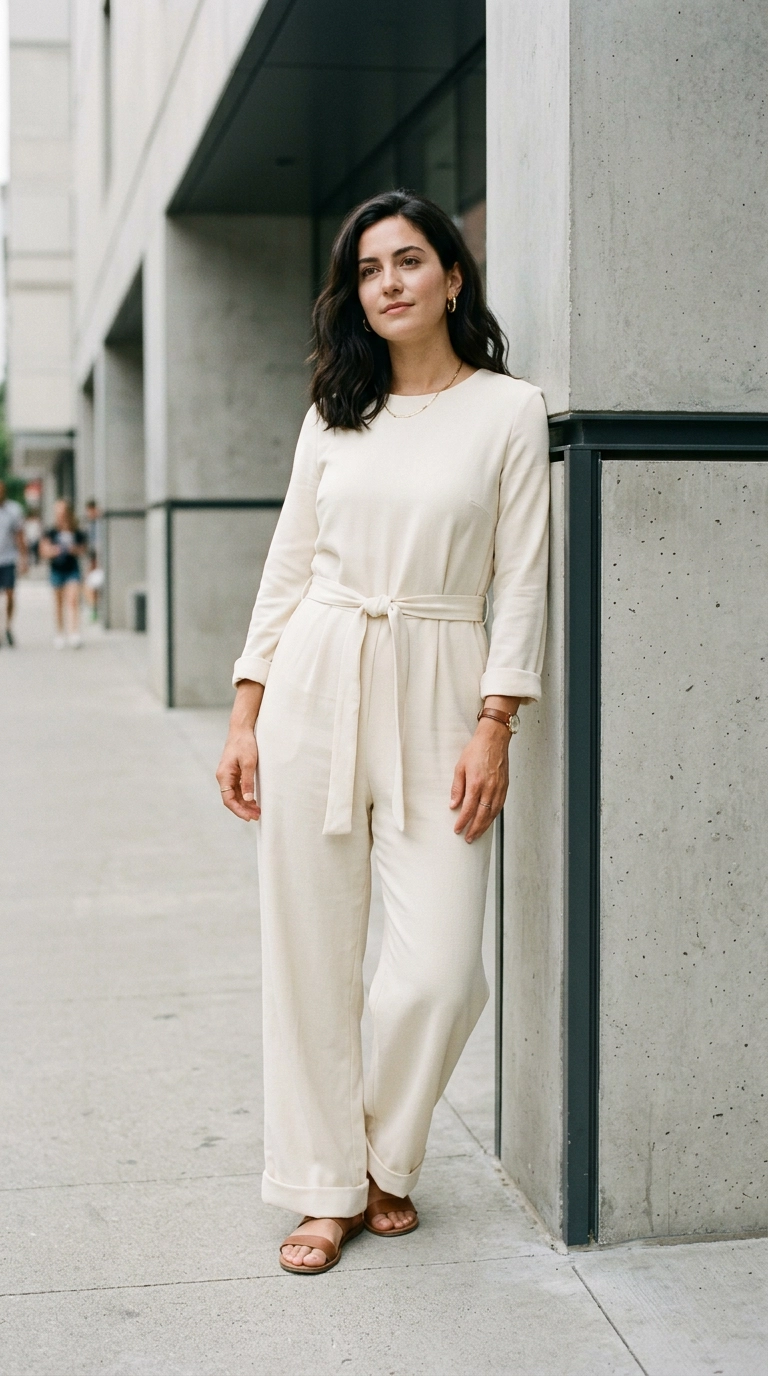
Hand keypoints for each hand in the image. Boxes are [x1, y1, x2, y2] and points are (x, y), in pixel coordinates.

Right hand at [216, 680, 263, 820]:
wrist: (241, 729)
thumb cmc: (244, 744)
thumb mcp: (248, 763)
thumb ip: (247, 781)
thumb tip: (247, 799)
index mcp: (224, 776)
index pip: (228, 799)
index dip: (239, 810)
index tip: (249, 817)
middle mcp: (223, 777)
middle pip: (231, 799)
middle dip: (243, 809)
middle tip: (257, 816)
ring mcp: (228, 775)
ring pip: (235, 795)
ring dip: (245, 804)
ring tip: (257, 811)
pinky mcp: (234, 772)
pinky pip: (238, 788)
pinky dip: (245, 796)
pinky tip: (254, 800)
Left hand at [450, 719, 510, 842]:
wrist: (494, 739)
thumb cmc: (476, 750)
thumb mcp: (460, 767)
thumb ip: (457, 787)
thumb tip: (454, 805)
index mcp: (476, 783)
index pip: (469, 809)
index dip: (463, 821)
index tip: (458, 829)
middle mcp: (490, 788)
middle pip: (482, 815)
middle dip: (475, 829)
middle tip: (468, 838)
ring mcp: (499, 788)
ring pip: (492, 813)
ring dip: (485, 826)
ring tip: (477, 834)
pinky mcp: (505, 786)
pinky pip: (499, 806)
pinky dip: (493, 816)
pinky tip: (488, 820)